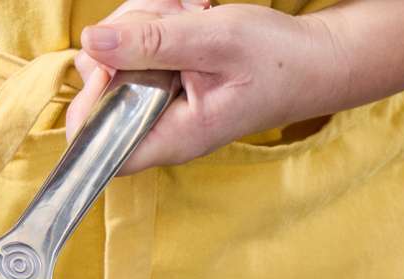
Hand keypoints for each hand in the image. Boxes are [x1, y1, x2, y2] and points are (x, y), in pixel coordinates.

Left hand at [66, 0, 342, 173]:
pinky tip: (183, 16)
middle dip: (121, 40)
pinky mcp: (161, 84)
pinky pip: (134, 51)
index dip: (91, 97)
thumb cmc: (277, 61)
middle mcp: (155, 129)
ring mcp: (157, 106)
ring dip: (140, 23)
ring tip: (184, 12)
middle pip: (98, 88)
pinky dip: (152, 24)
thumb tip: (94, 42)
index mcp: (168, 137)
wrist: (313, 62)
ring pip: (112, 60)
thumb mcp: (216, 42)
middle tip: (169, 15)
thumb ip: (153, 43)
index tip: (119, 57)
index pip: (95, 140)